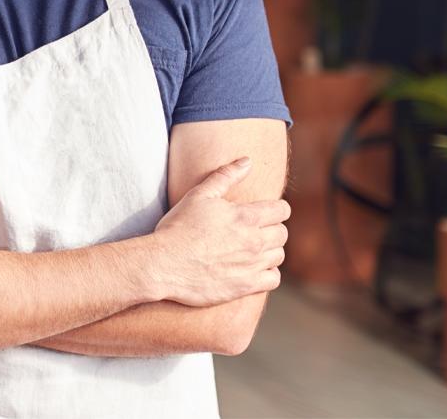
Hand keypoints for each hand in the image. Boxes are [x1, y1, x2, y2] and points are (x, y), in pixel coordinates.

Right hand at [153, 157, 288, 306]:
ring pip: (279, 255)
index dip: (276, 209)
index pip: (281, 210)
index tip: (266, 212)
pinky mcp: (246, 286)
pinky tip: (253, 267)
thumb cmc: (178, 226)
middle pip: (282, 233)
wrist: (164, 263)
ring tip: (252, 248)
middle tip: (255, 230)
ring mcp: (252, 265)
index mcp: (245, 216)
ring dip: (270, 250)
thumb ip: (225, 176)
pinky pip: (274, 279)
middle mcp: (254, 241)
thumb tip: (247, 161)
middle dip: (272, 229)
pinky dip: (268, 273)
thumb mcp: (199, 195)